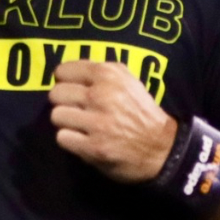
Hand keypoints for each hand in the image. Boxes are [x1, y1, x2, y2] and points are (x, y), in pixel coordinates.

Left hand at [47, 61, 177, 182]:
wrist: (162, 148)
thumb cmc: (141, 112)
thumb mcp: (127, 81)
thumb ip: (99, 73)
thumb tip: (65, 73)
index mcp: (109, 75)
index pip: (64, 71)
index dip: (64, 81)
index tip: (72, 89)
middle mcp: (101, 95)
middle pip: (56, 94)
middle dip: (64, 103)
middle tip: (77, 110)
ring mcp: (97, 122)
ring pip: (56, 116)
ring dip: (66, 123)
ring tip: (81, 126)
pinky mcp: (93, 147)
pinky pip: (62, 138)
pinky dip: (70, 141)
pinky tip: (84, 140)